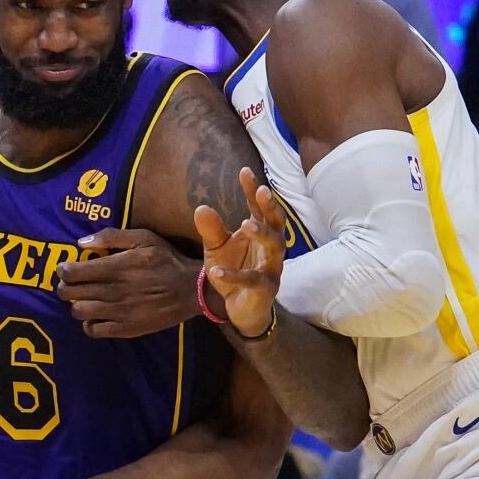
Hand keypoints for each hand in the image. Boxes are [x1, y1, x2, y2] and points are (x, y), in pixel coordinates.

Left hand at [56, 229, 198, 337]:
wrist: (190, 290)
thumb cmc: (166, 260)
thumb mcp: (143, 238)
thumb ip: (111, 237)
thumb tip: (81, 243)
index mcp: (115, 267)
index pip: (72, 272)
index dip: (63, 270)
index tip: (65, 269)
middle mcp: (112, 291)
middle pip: (70, 293)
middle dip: (64, 287)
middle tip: (70, 284)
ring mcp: (118, 312)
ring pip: (78, 312)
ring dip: (76, 304)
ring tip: (83, 299)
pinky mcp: (125, 329)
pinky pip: (93, 331)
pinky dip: (89, 323)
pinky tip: (96, 315)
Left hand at [193, 168, 284, 337]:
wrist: (242, 307)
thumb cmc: (234, 268)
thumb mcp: (218, 247)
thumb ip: (212, 229)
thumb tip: (201, 207)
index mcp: (260, 232)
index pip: (259, 208)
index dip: (253, 190)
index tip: (245, 171)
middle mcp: (271, 247)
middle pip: (276, 223)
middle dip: (270, 207)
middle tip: (262, 191)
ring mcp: (271, 268)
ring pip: (274, 248)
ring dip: (261, 234)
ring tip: (246, 224)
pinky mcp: (265, 289)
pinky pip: (251, 280)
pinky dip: (234, 275)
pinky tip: (216, 270)